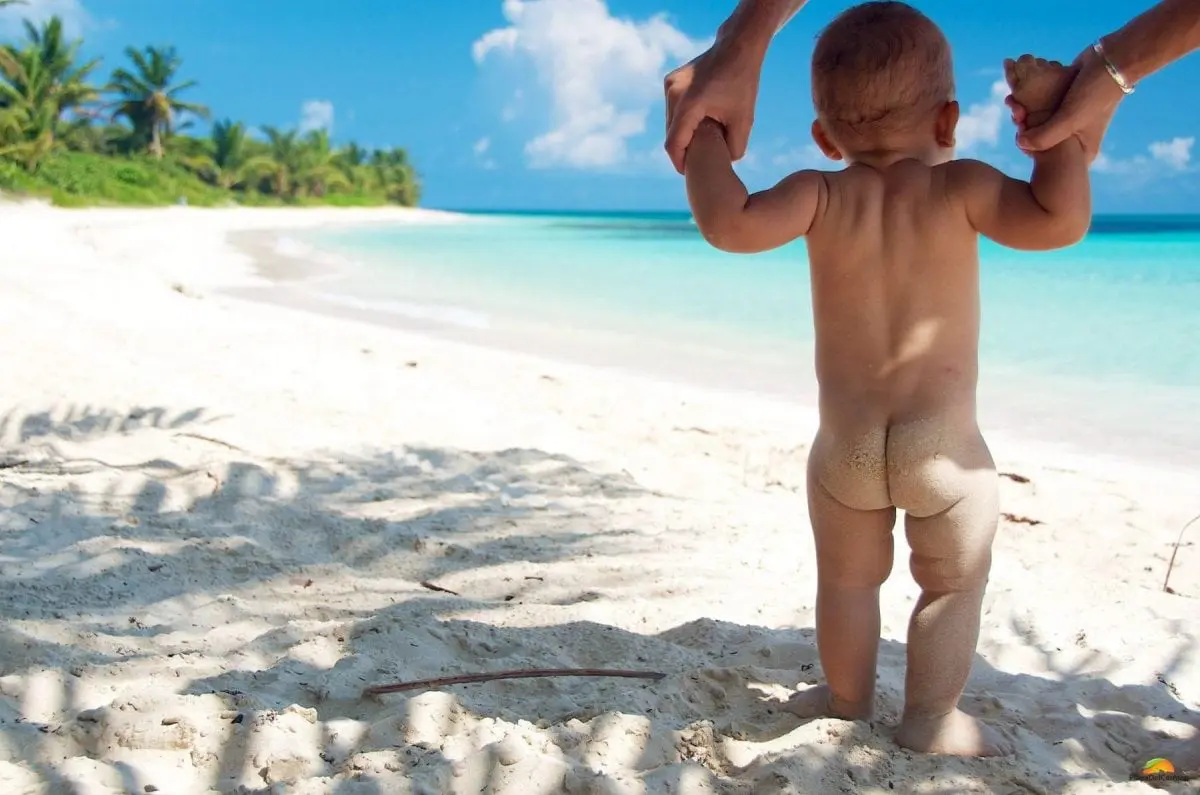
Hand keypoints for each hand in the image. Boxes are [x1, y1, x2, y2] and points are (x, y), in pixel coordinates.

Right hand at [664, 35, 764, 173]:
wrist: (738, 46)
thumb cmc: (743, 82)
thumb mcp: (745, 121)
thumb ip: (734, 148)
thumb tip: (722, 163)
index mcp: (689, 103)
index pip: (674, 144)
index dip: (680, 163)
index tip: (689, 175)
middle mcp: (674, 93)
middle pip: (671, 135)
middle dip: (683, 150)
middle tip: (699, 162)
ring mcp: (670, 85)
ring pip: (670, 124)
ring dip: (683, 136)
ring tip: (702, 142)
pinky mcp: (671, 82)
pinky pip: (673, 111)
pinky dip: (683, 122)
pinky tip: (699, 125)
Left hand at [1005, 44, 1125, 160]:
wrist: (1115, 58)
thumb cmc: (1096, 92)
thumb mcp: (1069, 120)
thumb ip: (1044, 136)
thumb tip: (1020, 143)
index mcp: (1082, 150)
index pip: (1047, 161)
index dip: (1028, 149)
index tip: (1020, 129)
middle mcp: (1076, 137)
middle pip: (1040, 140)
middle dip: (1023, 126)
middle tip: (1016, 111)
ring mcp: (1070, 119)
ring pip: (1038, 120)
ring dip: (1023, 110)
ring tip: (1012, 99)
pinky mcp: (1065, 101)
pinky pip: (1041, 105)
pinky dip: (1029, 98)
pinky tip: (1018, 89)